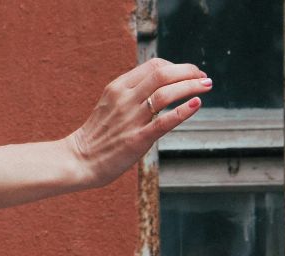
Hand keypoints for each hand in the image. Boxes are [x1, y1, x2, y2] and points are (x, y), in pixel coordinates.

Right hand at [63, 57, 210, 188]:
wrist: (78, 161)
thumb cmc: (97, 135)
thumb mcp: (110, 104)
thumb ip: (132, 92)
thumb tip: (161, 84)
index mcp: (118, 88)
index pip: (154, 66)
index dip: (177, 66)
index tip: (189, 73)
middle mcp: (124, 99)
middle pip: (163, 74)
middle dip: (189, 72)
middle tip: (203, 78)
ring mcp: (130, 119)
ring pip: (166, 94)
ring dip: (191, 87)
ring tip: (206, 86)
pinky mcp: (136, 140)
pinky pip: (164, 122)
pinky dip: (183, 111)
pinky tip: (196, 104)